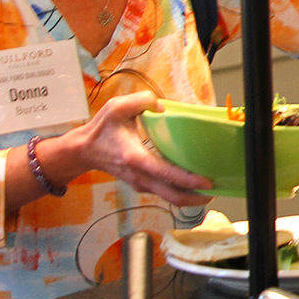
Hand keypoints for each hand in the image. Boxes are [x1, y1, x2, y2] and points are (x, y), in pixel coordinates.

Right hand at [46, 92, 212, 206]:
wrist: (82, 151)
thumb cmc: (101, 130)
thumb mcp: (117, 107)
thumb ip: (142, 101)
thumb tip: (163, 108)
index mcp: (135, 158)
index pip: (166, 173)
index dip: (188, 180)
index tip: (207, 182)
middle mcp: (139, 176)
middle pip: (172, 195)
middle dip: (196, 197)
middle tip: (215, 191)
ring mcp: (140, 183)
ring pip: (168, 197)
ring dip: (189, 197)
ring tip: (209, 190)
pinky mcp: (141, 184)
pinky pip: (164, 192)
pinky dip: (179, 192)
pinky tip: (193, 186)